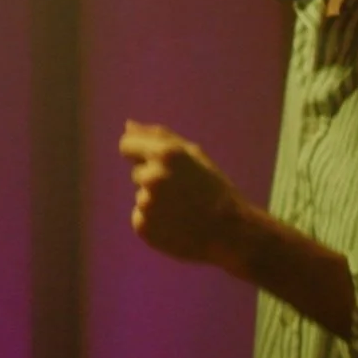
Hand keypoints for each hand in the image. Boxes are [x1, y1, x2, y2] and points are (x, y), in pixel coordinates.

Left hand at [119, 121, 251, 266]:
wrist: (230, 232)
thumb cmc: (214, 189)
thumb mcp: (194, 155)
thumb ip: (159, 137)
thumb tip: (128, 125)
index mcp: (166, 155)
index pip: (126, 145)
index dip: (140, 153)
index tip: (156, 162)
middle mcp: (151, 178)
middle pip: (137, 173)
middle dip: (155, 179)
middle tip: (184, 192)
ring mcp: (145, 204)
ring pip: (141, 197)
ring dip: (156, 201)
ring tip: (183, 209)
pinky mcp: (142, 226)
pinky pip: (141, 218)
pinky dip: (154, 221)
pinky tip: (176, 224)